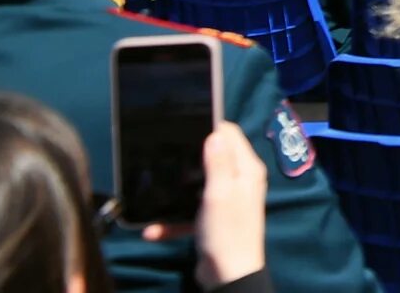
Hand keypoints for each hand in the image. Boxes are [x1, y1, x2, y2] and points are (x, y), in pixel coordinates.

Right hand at [139, 121, 264, 285]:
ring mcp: (226, 201)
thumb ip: (219, 162)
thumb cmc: (226, 229)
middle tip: (164, 154)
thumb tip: (214, 132)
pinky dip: (173, 220)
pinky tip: (152, 229)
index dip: (210, 126)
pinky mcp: (212, 221)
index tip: (183, 125)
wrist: (228, 274)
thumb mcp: (220, 192)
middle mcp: (240, 181)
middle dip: (189, 156)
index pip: (231, 134)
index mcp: (247, 169)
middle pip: (214, 157)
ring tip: (154, 188)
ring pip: (197, 187)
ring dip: (176, 192)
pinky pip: (189, 214)